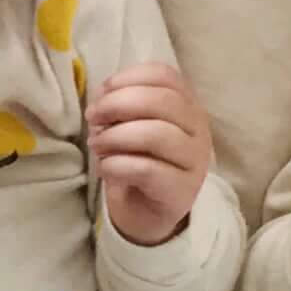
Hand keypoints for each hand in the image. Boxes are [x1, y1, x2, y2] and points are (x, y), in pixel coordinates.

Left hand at [88, 61, 213, 245]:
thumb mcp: (130, 126)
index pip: (165, 76)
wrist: (146, 213)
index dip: (130, 77)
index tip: (102, 91)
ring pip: (158, 134)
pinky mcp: (181, 191)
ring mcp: (194, 161)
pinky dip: (117, 165)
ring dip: (116, 136)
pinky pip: (148, 169)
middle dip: (118, 104)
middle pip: (164, 101)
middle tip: (92, 118)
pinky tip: (104, 169)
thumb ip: (122, 106)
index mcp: (186, 105)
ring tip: (96, 146)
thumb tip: (102, 97)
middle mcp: (198, 129)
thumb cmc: (138, 162)